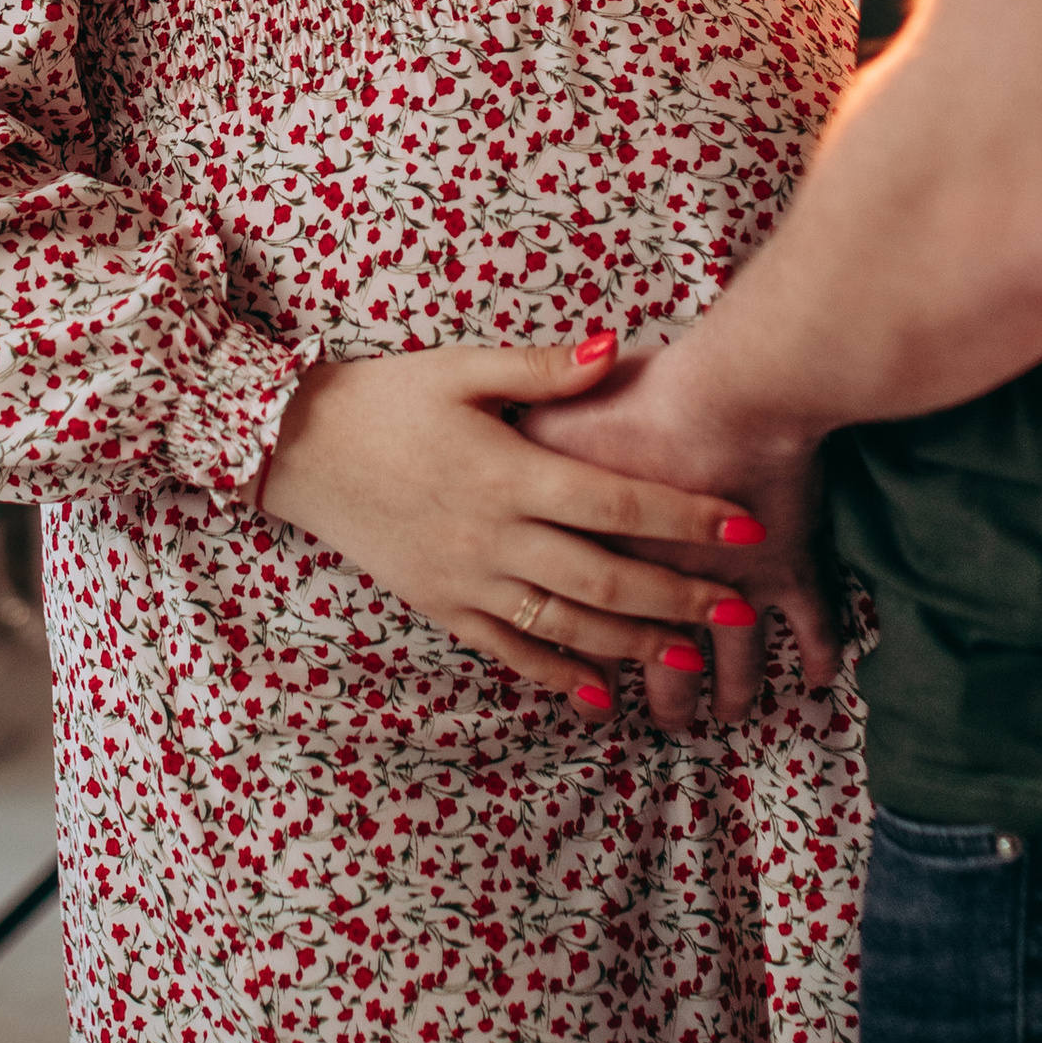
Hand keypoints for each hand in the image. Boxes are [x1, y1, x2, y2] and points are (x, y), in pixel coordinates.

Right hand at [257, 332, 756, 713]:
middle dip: (679, 596)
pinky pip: (510, 651)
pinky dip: (559, 675)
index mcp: (508, 473)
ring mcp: (465, 580)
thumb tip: (619, 348)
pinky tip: (604, 695)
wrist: (295, 448)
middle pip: (604, 578)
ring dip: (633, 645)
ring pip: (565, 626)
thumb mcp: (462, 369)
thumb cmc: (385, 397)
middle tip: (742, 608)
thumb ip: (544, 369)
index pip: (616, 501)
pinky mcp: (441, 605)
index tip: (746, 525)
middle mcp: (493, 537)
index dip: (686, 516)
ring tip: (692, 658)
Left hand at [521, 341, 836, 734]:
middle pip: (663, 661)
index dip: (590, 672)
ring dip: (734, 692)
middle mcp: (668, 589)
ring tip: (732, 714)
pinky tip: (820, 680)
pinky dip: (820, 655)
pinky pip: (812, 625)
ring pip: (736, 661)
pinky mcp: (790, 567)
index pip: (593, 635)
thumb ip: (531, 448)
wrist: (729, 394)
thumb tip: (508, 457)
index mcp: (606, 560)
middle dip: (667, 699)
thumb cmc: (639, 401)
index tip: (595, 700)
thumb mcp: (556, 418)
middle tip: (669, 721)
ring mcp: (735, 583)